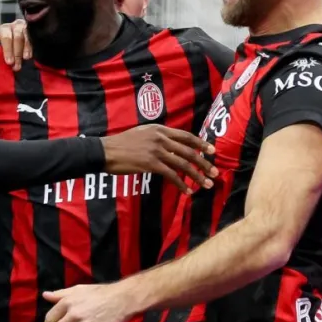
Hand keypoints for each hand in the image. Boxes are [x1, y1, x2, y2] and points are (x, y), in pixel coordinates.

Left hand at [0, 19, 31, 70]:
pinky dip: (32, 48)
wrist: (17, 45)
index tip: (9, 62)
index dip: (7, 50)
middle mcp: (16, 26)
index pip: (6, 36)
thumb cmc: (4, 46)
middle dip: (16, 53)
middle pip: (17, 37)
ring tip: (25, 60)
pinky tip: (30, 56)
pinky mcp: (35, 32)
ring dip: (26, 50)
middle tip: (16, 66)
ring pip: (27, 37)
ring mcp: (27, 28)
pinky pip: (34, 39)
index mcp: (5, 29)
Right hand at [101, 125, 217, 193]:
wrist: (105, 151)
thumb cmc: (120, 144)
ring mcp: (156, 151)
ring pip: (183, 164)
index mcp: (159, 129)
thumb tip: (170, 146)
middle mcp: (160, 138)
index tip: (212, 150)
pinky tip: (188, 191)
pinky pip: (171, 175)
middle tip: (215, 172)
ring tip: (206, 184)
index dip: (200, 143)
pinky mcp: (151, 164)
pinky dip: (181, 184)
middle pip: (189, 151)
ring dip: (197, 176)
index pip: (185, 136)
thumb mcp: (141, 133)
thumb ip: (156, 137)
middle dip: (204, 163)